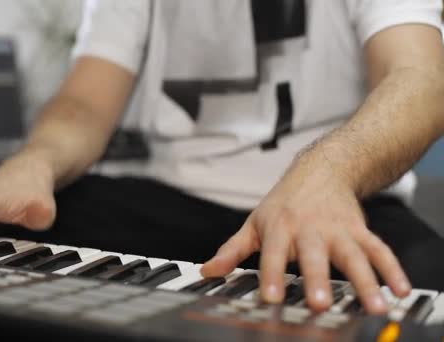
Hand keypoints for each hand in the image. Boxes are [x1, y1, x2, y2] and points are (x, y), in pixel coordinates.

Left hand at [200, 168, 410, 313]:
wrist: (322, 170)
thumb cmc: (283, 203)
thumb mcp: (253, 224)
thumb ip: (232, 250)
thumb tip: (207, 271)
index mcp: (280, 227)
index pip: (273, 254)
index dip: (271, 275)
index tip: (271, 297)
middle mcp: (310, 229)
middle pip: (315, 255)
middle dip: (317, 278)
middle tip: (319, 302)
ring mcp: (338, 230)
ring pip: (353, 255)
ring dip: (364, 281)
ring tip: (372, 306)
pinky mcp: (360, 231)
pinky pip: (379, 250)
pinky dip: (391, 270)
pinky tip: (399, 291)